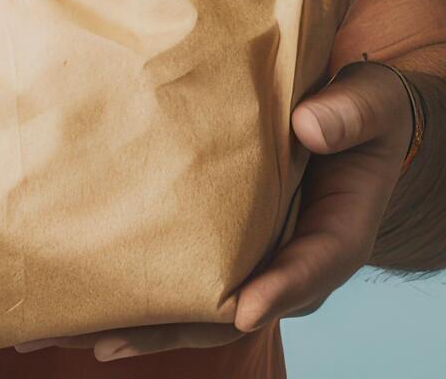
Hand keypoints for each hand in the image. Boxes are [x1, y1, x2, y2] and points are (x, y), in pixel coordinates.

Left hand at [12, 61, 411, 359]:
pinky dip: (140, 301)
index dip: (281, 290)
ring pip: (198, 310)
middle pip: (234, 311)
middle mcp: (292, 265)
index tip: (246, 312)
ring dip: (140, 327)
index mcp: (337, 235)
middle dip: (173, 331)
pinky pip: (183, 284)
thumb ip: (351, 112)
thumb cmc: (363, 113)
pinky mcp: (225, 252)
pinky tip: (85, 309)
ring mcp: (255, 265)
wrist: (351, 124)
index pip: (313, 267)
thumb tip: (310, 124)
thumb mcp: (370, 103)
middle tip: (108, 343)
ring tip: (74, 336)